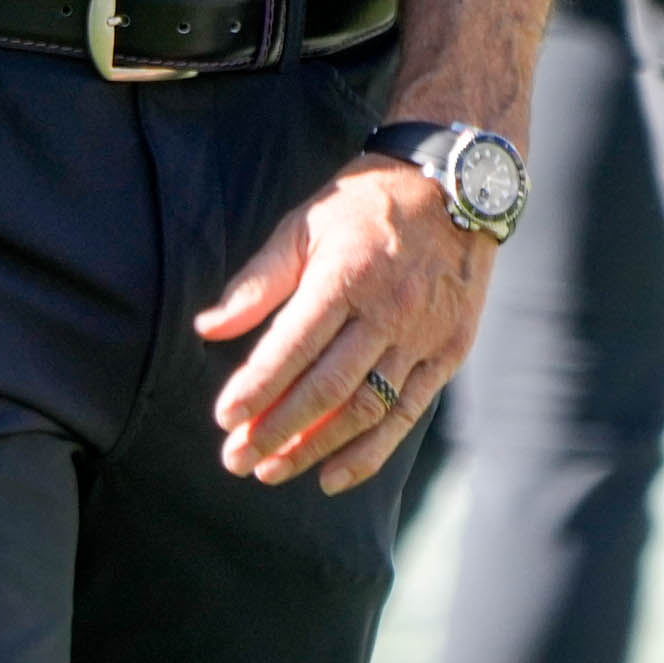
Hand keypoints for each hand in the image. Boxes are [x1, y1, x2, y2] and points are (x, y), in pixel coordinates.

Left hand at [195, 154, 491, 493]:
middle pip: (326, 388)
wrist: (456, 187)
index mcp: (346, 275)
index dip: (257, 387)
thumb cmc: (365, 204)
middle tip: (237, 459)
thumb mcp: (305, 223)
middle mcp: (387, 310)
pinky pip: (407, 414)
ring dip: (316, 447)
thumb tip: (207, 329)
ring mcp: (423, 336)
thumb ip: (258, 281)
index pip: (293, 346)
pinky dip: (370, 452)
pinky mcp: (449, 353)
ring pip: (365, 409)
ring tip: (273, 470)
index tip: (224, 418)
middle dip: (277, 430)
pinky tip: (332, 476)